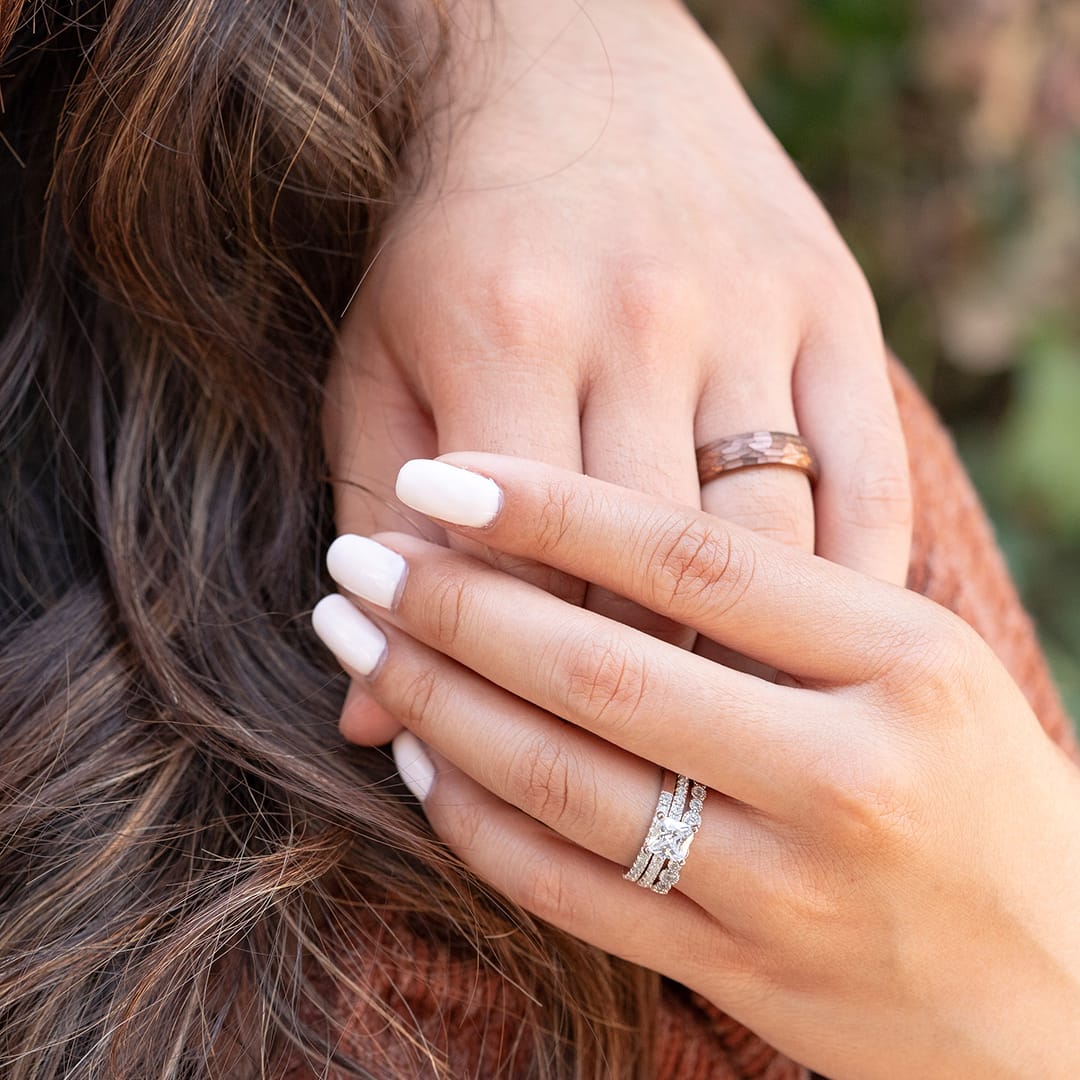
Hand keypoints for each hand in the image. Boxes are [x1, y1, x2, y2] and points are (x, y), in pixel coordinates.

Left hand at [313, 455, 1079, 1079]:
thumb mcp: (923, 653)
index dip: (547, 510)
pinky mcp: (742, 974)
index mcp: (906, 654)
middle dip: (455, 607)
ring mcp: (791, 889)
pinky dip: (473, 817)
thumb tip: (571, 539)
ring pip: (563, 781)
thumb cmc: (981, 778)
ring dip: (436, 705)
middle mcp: (851, 771)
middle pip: (604, 668)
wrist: (1066, 981)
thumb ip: (772, 594)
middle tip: (358, 560)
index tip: (440, 477)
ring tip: (360, 643)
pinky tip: (416, 756)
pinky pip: (568, 887)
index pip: (689, 556)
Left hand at [323, 0, 910, 742]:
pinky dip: (850, 588)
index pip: (517, 575)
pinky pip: (871, 478)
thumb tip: (361, 714)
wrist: (566, 63)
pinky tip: (810, 659)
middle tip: (622, 776)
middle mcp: (640, 321)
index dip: (510, 688)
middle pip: (646, 578)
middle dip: (629, 701)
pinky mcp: (837, 303)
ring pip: (768, 545)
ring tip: (714, 744)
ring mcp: (753, 311)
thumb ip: (367, 530)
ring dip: (743, 666)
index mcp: (504, 339)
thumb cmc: (452, 239)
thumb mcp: (376, 367)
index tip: (508, 752)